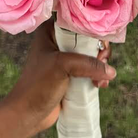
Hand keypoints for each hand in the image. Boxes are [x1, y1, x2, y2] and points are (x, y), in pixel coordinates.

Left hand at [3, 17, 115, 133]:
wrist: (27, 114)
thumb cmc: (38, 85)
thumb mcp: (62, 66)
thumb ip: (88, 63)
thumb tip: (111, 71)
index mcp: (51, 31)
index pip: (79, 23)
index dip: (93, 32)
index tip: (100, 47)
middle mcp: (58, 42)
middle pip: (89, 39)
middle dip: (99, 53)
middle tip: (101, 64)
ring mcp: (65, 59)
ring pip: (92, 56)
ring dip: (100, 67)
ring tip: (99, 81)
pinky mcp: (70, 75)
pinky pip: (90, 71)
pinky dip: (97, 76)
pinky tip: (99, 85)